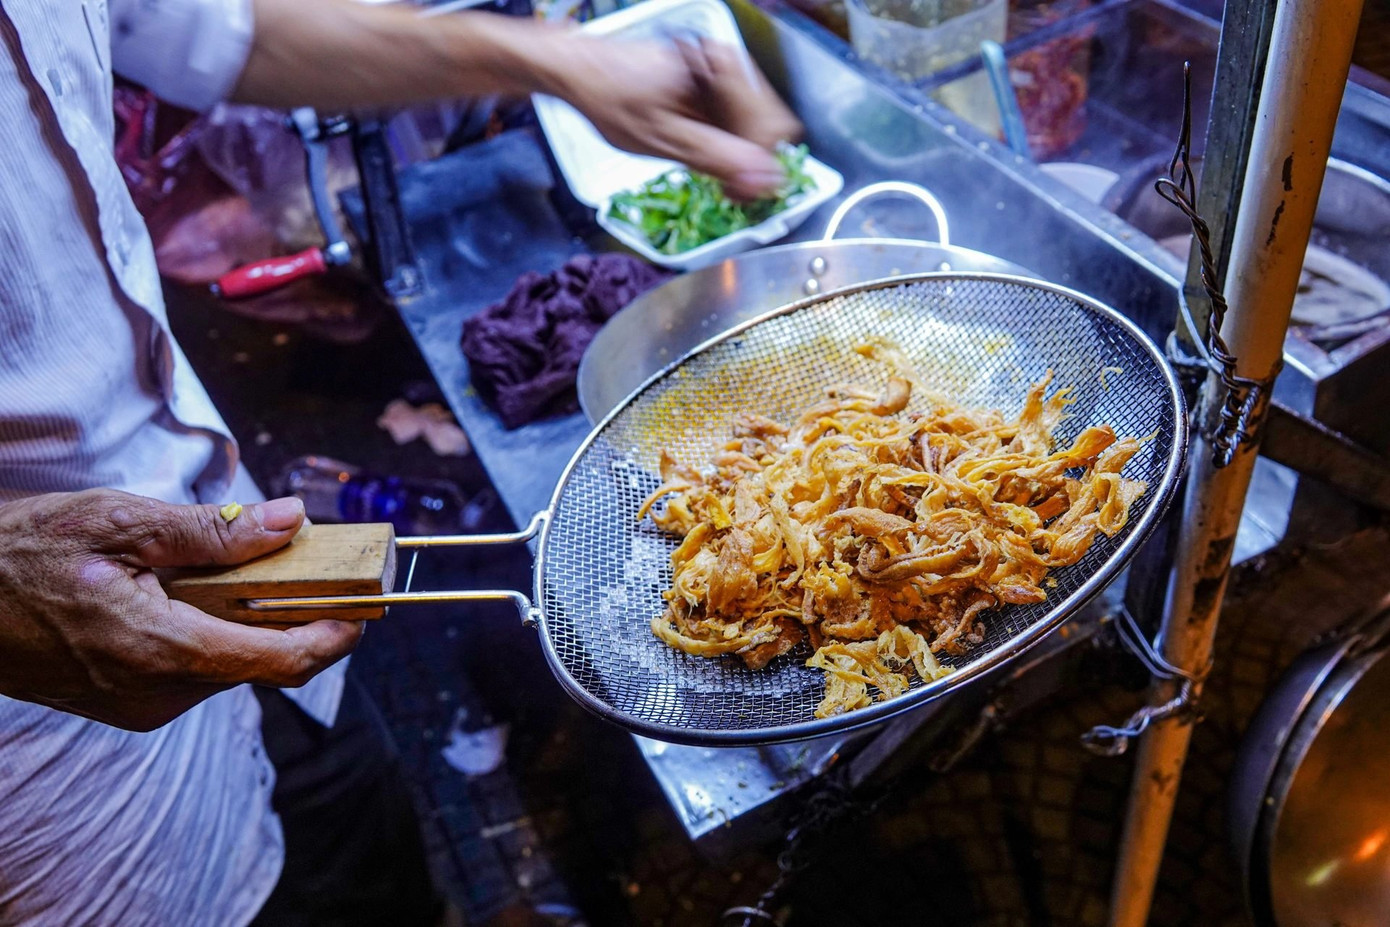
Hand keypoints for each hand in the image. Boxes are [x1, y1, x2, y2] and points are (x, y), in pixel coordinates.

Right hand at [0, 489, 361, 730]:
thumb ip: (212, 531)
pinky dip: (217, 630)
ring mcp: (142, 706)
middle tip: (308, 554)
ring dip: (252, 617)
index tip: (368, 601)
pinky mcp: (130, 703)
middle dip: (296, 610)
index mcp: (159, 650)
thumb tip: (291, 523)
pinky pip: (199, 668)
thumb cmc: (20, 555)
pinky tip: (194, 591)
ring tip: (235, 563)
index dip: (337, 633)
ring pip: (233, 663)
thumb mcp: (118, 523)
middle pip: (263, 659)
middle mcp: (157, 693)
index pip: (282, 660)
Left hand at [546, 33, 802, 199]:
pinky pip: (735, 117)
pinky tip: (698, 149)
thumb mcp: (663, 139)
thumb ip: (717, 158)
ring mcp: (721, 71)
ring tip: (703, 165)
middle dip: (749, 160)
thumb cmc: (611, 99)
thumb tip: (766, 179)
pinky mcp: (711, 81)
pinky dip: (723, 140)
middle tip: (723, 187)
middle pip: (769, 125)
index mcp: (723, 69)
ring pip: (754, 124)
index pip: (774, 128)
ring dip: (736, 152)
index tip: (737, 193)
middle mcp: (728, 63)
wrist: (579, 71)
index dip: (759, 167)